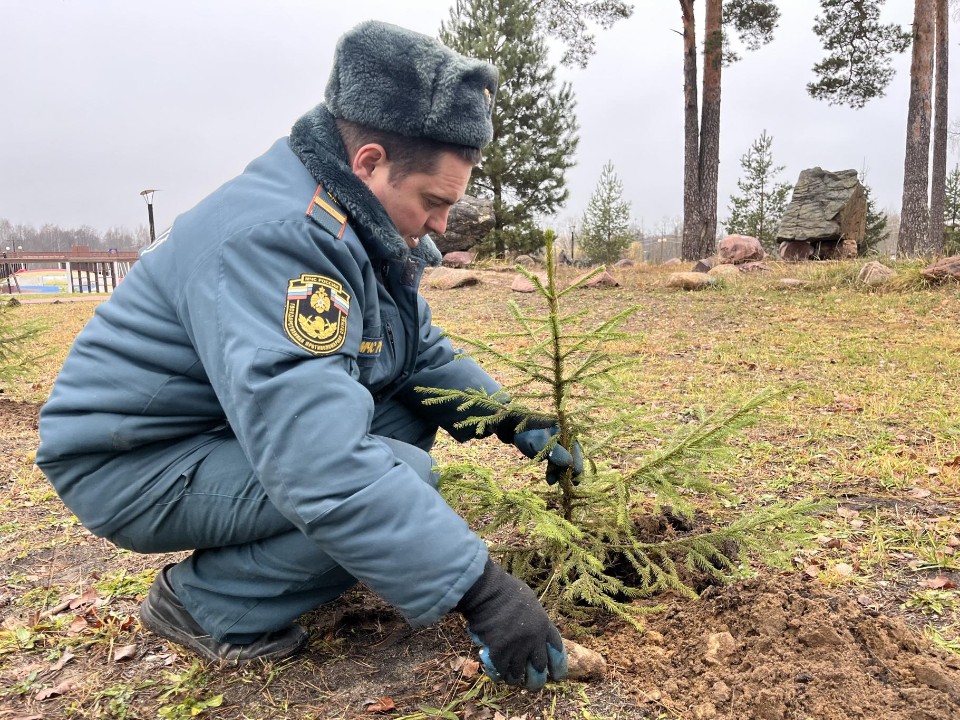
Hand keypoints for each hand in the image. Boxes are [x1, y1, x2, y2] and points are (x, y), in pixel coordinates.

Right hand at [456, 560, 567, 689]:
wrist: (488, 592)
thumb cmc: (506, 590)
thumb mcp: (530, 602)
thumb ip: (534, 619)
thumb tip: (532, 629)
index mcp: (544, 626)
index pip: (557, 652)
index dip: (558, 666)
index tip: (557, 676)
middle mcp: (534, 641)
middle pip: (539, 669)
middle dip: (537, 681)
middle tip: (534, 685)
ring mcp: (517, 649)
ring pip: (519, 675)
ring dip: (516, 679)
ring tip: (514, 680)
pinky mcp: (499, 654)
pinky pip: (501, 672)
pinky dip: (500, 675)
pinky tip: (498, 675)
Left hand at [512, 426, 583, 484]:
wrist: (517, 430)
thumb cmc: (528, 432)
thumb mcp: (539, 441)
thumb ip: (553, 451)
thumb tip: (569, 463)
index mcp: (568, 435)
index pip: (576, 455)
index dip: (574, 469)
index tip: (567, 479)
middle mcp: (568, 441)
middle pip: (574, 461)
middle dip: (567, 473)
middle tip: (560, 483)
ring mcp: (562, 447)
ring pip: (566, 465)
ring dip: (560, 475)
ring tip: (550, 481)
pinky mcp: (555, 453)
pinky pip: (559, 465)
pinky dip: (555, 473)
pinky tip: (550, 479)